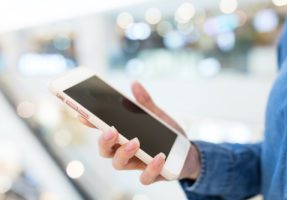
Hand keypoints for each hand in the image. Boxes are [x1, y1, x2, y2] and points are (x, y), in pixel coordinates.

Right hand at [79, 81, 200, 183]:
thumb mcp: (157, 116)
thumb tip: (135, 84)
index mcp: (124, 135)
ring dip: (124, 153)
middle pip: (105, 150)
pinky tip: (160, 157)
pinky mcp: (151, 174)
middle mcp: (126, 150)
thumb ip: (145, 103)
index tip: (83, 115)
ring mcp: (137, 163)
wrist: (187, 152)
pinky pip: (144, 177)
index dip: (92, 123)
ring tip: (135, 141)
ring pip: (119, 164)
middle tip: (112, 131)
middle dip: (104, 141)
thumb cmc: (167, 134)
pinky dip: (151, 168)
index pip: (103, 129)